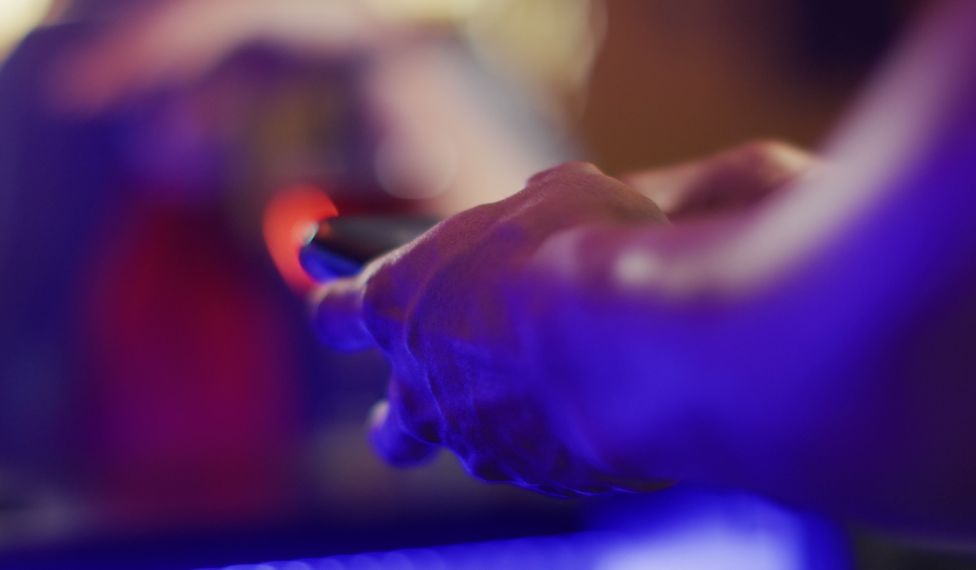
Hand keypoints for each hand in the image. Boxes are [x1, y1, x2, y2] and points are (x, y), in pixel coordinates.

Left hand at [311, 142, 813, 495]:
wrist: (628, 341)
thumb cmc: (580, 249)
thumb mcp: (558, 193)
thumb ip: (536, 202)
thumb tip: (547, 199)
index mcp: (402, 301)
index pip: (339, 313)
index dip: (337, 310)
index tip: (331, 308)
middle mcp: (426, 385)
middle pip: (390, 426)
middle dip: (397, 421)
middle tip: (412, 412)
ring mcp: (481, 442)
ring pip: (467, 455)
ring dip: (488, 435)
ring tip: (522, 417)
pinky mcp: (543, 476)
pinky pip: (546, 461)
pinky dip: (565, 439)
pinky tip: (601, 409)